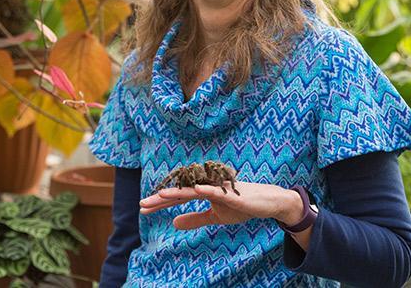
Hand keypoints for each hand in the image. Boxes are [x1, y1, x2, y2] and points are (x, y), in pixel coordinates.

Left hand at [139, 181, 300, 229]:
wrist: (267, 203)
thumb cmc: (241, 206)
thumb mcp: (215, 217)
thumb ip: (195, 219)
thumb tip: (173, 224)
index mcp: (203, 191)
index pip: (178, 197)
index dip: (161, 203)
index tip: (143, 209)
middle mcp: (208, 186)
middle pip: (181, 191)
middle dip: (162, 198)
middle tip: (143, 204)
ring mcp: (219, 188)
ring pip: (195, 189)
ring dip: (178, 191)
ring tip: (161, 195)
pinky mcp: (232, 192)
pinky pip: (217, 190)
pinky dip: (207, 189)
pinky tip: (195, 189)